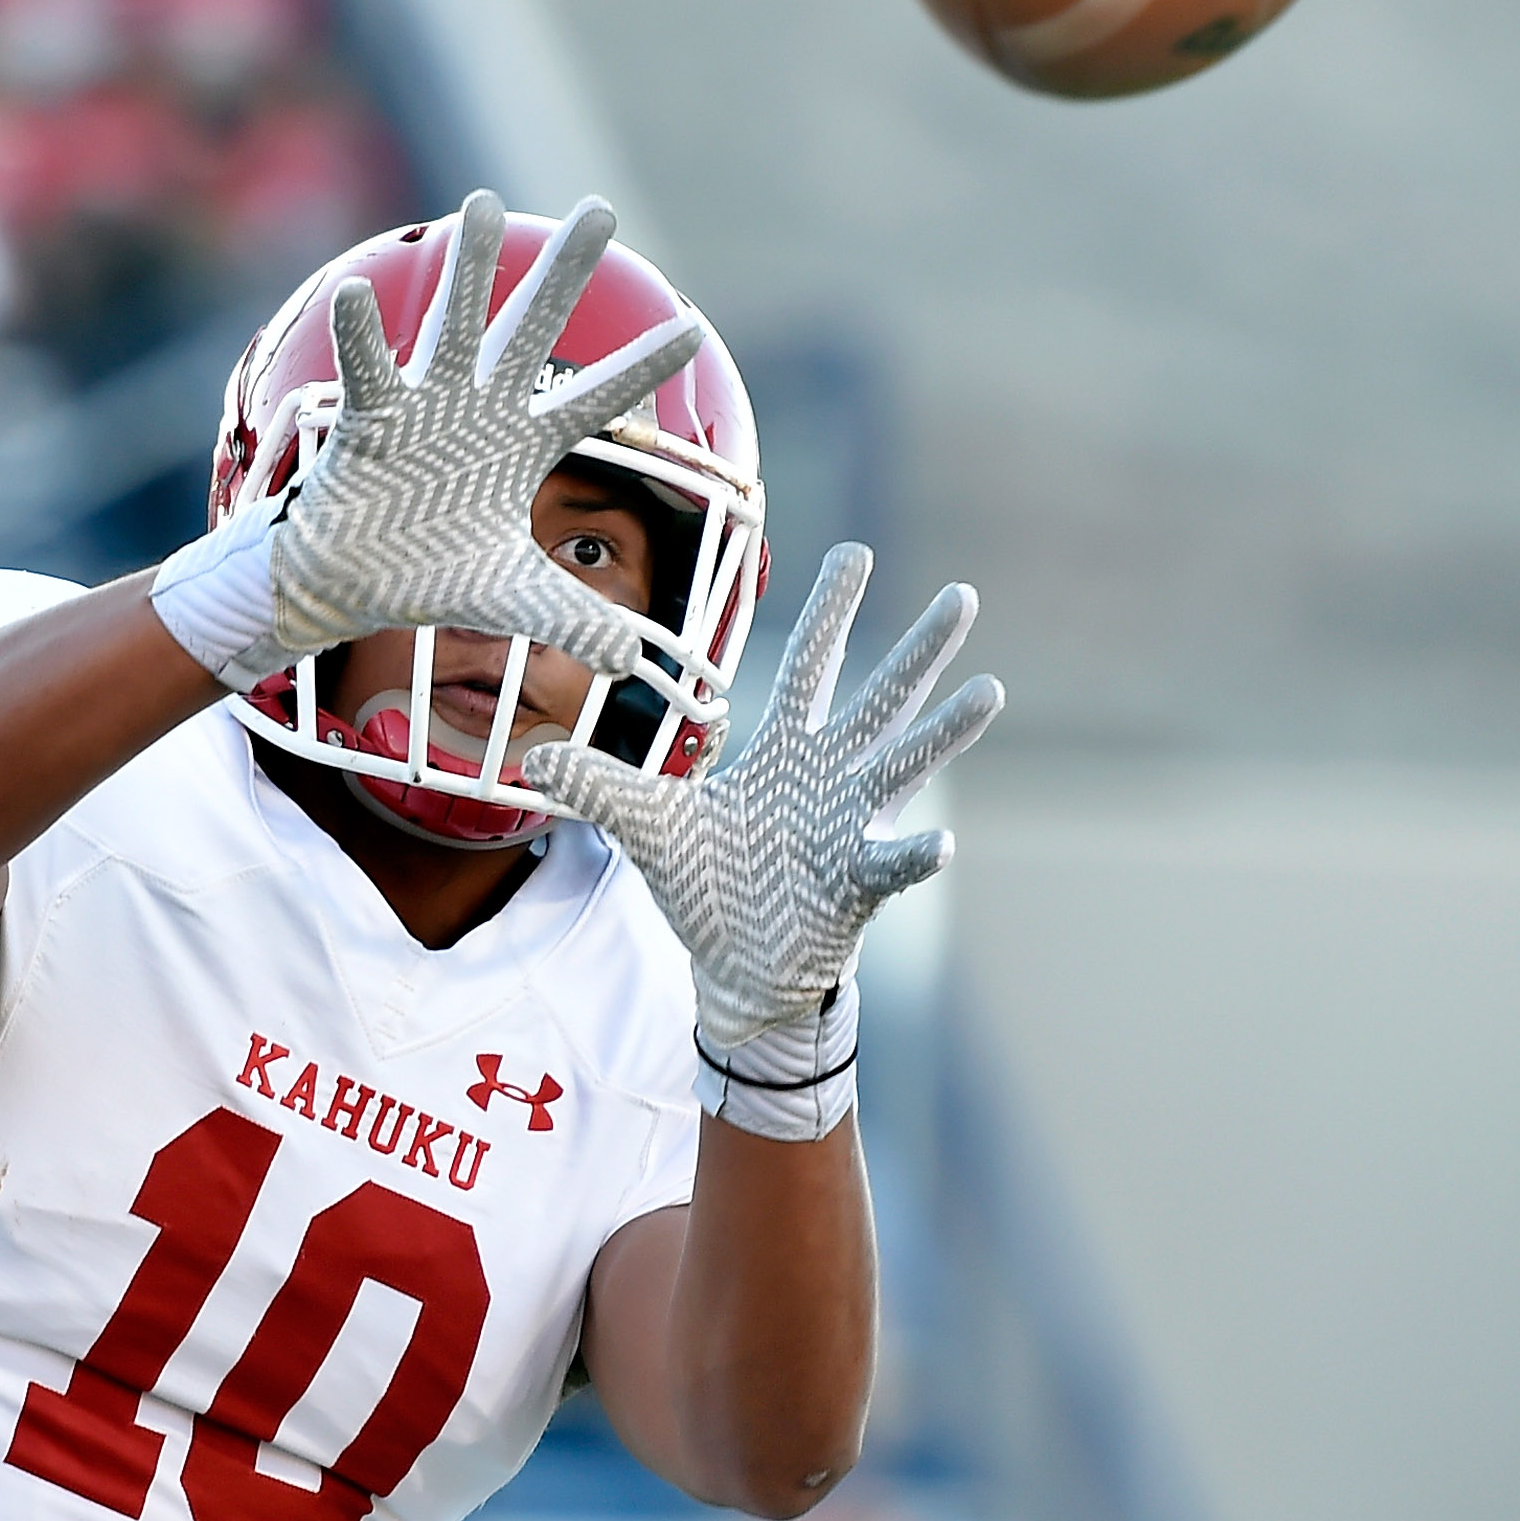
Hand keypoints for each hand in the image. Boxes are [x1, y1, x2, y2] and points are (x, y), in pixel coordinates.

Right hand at [254, 190, 711, 693]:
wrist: (350, 584)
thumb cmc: (429, 575)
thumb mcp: (514, 599)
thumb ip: (574, 619)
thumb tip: (635, 659)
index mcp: (524, 443)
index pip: (598, 397)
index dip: (645, 368)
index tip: (696, 329)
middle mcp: (482, 408)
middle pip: (532, 326)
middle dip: (565, 270)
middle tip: (601, 208)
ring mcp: (427, 405)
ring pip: (455, 323)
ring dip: (468, 266)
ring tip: (483, 204)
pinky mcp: (373, 420)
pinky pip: (369, 371)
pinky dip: (362, 334)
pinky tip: (359, 292)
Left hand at [526, 543, 1003, 1047]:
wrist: (736, 969)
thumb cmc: (709, 888)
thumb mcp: (646, 827)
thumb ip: (599, 786)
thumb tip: (529, 757)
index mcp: (784, 755)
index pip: (808, 669)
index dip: (832, 612)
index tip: (856, 551)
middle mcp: (829, 780)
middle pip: (880, 700)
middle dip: (919, 650)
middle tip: (964, 596)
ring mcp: (850, 829)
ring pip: (905, 766)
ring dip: (946, 731)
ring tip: (990, 692)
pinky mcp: (856, 884)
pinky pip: (891, 865)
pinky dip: (915, 855)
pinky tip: (942, 842)